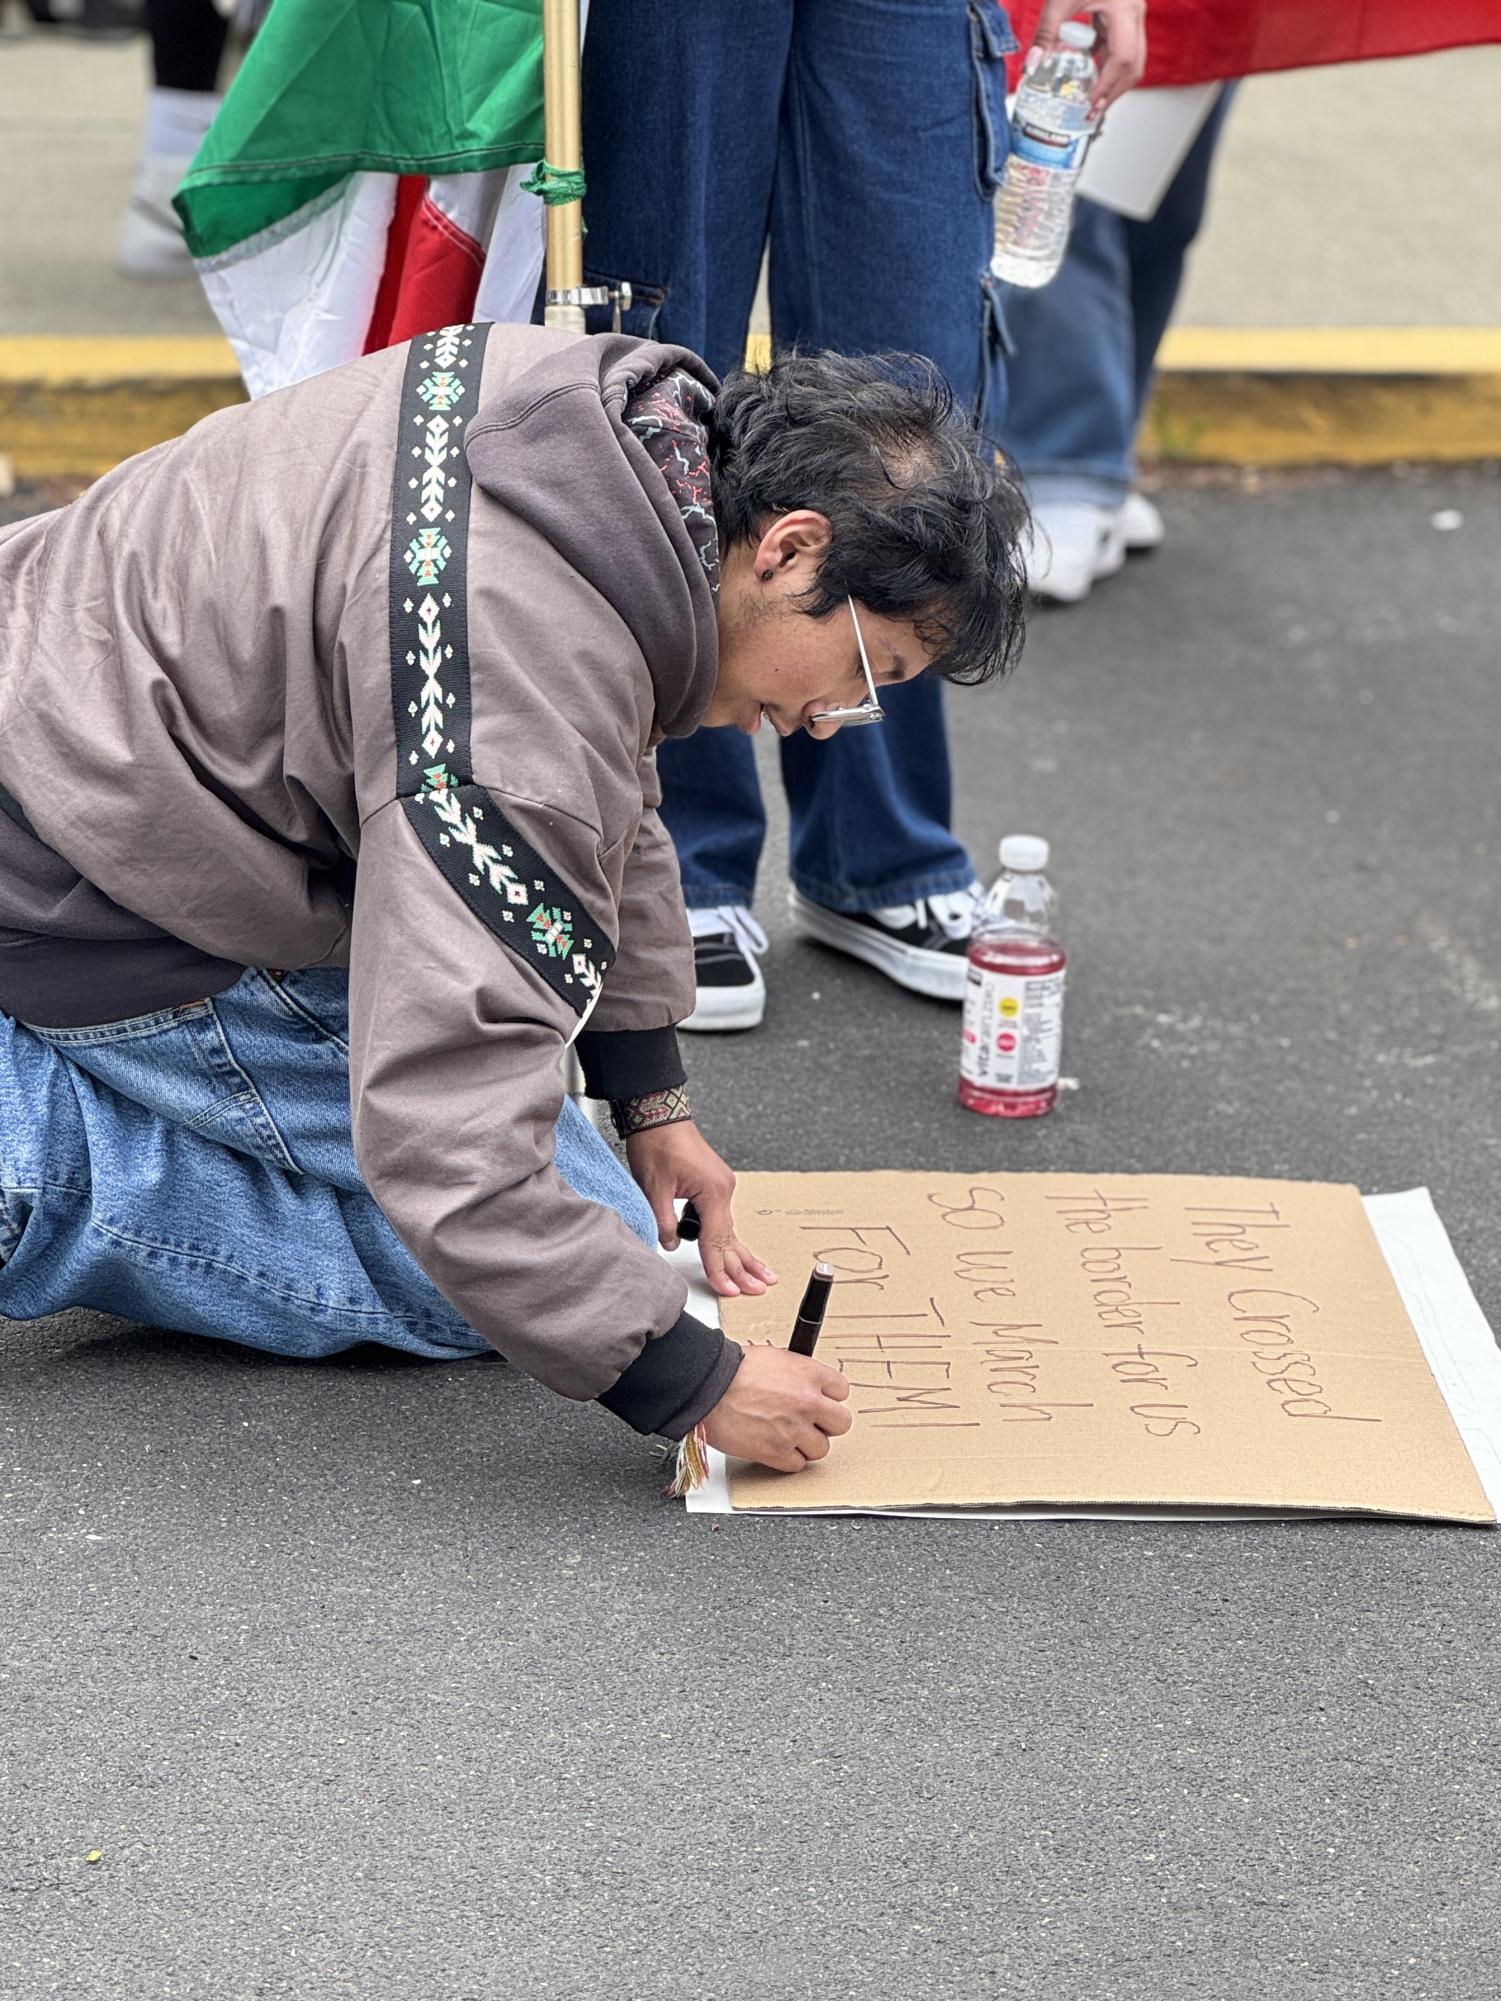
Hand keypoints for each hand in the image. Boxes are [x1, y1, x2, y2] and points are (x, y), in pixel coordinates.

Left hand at [625, 1121, 777, 1299]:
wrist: (658, 1113)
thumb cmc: (657, 1143)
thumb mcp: (654, 1188)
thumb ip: (663, 1221)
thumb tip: (668, 1244)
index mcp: (713, 1191)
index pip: (715, 1241)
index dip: (719, 1268)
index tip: (727, 1290)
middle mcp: (723, 1189)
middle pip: (732, 1238)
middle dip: (744, 1267)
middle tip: (760, 1289)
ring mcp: (721, 1186)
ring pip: (729, 1229)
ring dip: (742, 1254)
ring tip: (762, 1275)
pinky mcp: (714, 1184)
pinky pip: (722, 1217)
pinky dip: (726, 1236)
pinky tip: (737, 1252)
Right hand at [701, 1343, 853, 1472]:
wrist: (708, 1387)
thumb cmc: (733, 1369)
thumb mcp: (775, 1358)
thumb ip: (798, 1374)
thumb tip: (807, 1385)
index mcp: (809, 1374)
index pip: (842, 1391)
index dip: (829, 1397)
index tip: (821, 1401)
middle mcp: (808, 1403)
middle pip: (841, 1423)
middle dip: (826, 1423)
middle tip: (810, 1422)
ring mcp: (794, 1429)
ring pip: (821, 1448)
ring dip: (807, 1444)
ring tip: (788, 1435)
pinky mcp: (776, 1452)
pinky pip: (797, 1464)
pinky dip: (787, 1459)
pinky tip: (775, 1446)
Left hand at [1031, 0, 1146, 115]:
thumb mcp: (1058, 0)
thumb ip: (1046, 34)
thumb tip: (1030, 68)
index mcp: (1124, 10)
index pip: (1122, 59)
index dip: (1108, 87)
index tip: (1091, 106)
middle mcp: (1134, 14)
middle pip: (1133, 64)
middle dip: (1114, 91)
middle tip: (1092, 113)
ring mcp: (1131, 15)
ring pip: (1131, 58)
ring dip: (1112, 81)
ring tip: (1090, 101)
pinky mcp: (1122, 15)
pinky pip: (1120, 47)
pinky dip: (1106, 64)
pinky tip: (1087, 76)